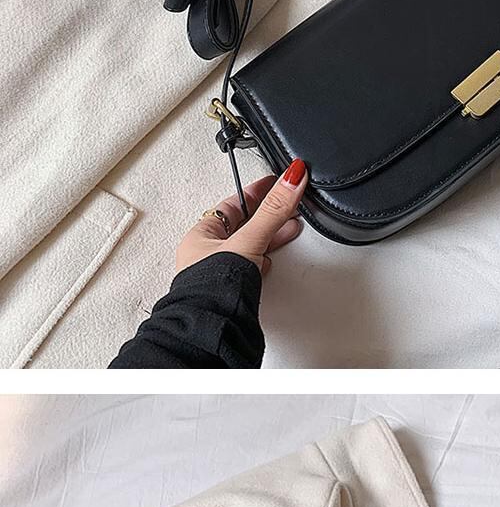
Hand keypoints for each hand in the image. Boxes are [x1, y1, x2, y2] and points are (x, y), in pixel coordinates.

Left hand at [174, 164, 307, 280]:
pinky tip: (269, 261)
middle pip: (243, 225)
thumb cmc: (212, 288)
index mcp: (201, 236)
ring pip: (248, 247)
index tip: (274, 181)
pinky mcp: (231, 292)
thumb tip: (291, 179)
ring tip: (290, 228)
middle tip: (289, 203)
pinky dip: (263, 260)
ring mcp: (218, 274)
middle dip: (269, 214)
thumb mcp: (249, 240)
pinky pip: (249, 268)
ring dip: (269, 237)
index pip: (232, 204)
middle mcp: (206, 255)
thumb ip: (273, 210)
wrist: (214, 328)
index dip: (256, 191)